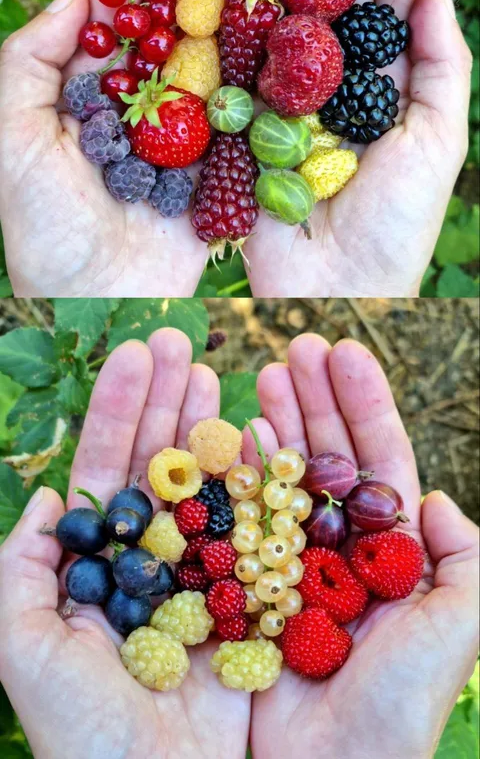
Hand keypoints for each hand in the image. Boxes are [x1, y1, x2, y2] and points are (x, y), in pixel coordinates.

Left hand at [0, 0, 257, 295]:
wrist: (94, 297)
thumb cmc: (42, 227)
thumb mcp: (9, 139)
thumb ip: (27, 63)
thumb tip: (75, 1)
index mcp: (91, 75)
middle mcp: (145, 86)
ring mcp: (190, 116)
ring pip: (220, 30)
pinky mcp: (226, 151)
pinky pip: (251, 92)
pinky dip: (270, 45)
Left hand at [0, 329, 249, 758]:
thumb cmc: (80, 730)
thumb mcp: (24, 644)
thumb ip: (22, 569)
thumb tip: (46, 499)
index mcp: (98, 566)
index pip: (107, 470)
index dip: (120, 411)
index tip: (138, 355)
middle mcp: (149, 562)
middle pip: (158, 463)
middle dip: (167, 401)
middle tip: (182, 340)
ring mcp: (200, 577)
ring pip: (205, 485)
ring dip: (208, 427)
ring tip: (215, 372)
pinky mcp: (245, 601)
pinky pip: (250, 530)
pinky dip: (254, 482)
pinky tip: (257, 434)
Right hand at [243, 334, 478, 757]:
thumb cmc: (400, 700)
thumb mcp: (459, 622)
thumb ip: (468, 557)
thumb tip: (438, 500)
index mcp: (391, 552)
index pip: (378, 459)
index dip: (363, 403)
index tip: (342, 350)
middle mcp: (341, 550)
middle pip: (328, 456)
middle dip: (313, 399)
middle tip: (292, 348)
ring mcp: (293, 565)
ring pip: (284, 478)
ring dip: (275, 423)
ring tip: (260, 374)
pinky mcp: (249, 586)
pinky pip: (243, 520)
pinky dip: (238, 475)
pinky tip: (234, 436)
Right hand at [245, 0, 472, 295]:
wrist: (335, 284)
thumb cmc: (397, 223)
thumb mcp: (438, 141)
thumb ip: (442, 65)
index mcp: (388, 76)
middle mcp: (337, 74)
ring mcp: (287, 89)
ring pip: (286, 4)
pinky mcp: (243, 112)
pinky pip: (241, 50)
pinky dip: (239, 2)